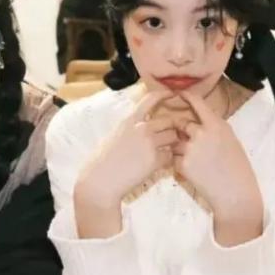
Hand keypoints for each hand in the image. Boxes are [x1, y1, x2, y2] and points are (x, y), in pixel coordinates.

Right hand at [77, 88, 176, 208]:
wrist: (101, 180)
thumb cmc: (104, 160)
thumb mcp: (116, 134)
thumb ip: (131, 127)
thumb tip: (145, 123)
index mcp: (130, 120)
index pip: (151, 99)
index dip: (165, 94)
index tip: (172, 94)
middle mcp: (141, 128)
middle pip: (169, 121)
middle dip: (172, 128)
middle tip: (170, 137)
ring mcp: (150, 143)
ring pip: (173, 137)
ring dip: (172, 144)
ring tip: (164, 152)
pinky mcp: (155, 160)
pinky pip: (170, 156)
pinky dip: (167, 160)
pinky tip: (158, 165)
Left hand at [174, 90, 263, 243]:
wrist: (235, 193)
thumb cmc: (238, 168)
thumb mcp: (231, 140)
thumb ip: (215, 129)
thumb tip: (200, 122)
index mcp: (216, 125)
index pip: (197, 104)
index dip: (186, 97)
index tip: (179, 93)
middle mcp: (202, 133)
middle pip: (182, 124)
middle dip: (182, 131)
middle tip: (192, 144)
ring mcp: (191, 148)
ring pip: (176, 143)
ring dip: (181, 150)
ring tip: (199, 164)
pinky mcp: (183, 164)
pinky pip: (175, 159)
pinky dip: (181, 165)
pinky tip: (196, 173)